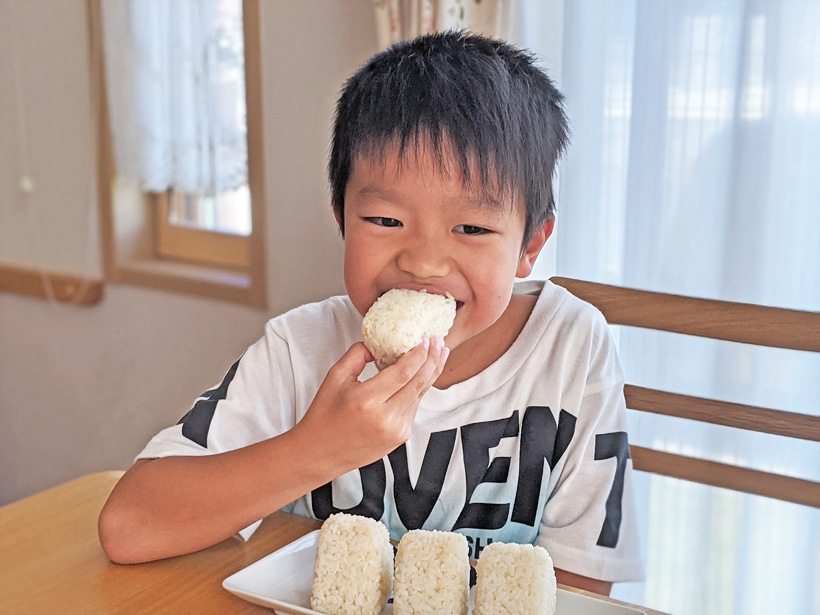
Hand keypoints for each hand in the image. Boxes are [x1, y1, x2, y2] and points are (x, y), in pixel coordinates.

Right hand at [296, 338, 448, 472]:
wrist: (320, 452)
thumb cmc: (325, 415)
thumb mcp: (335, 377)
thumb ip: (358, 354)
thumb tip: (379, 344)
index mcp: (366, 401)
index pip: (403, 372)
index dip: (418, 354)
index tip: (425, 339)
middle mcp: (385, 418)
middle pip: (419, 383)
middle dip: (432, 360)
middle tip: (438, 343)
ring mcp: (396, 431)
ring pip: (420, 395)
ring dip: (430, 374)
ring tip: (436, 356)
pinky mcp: (400, 438)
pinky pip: (414, 408)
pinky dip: (419, 390)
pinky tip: (421, 376)